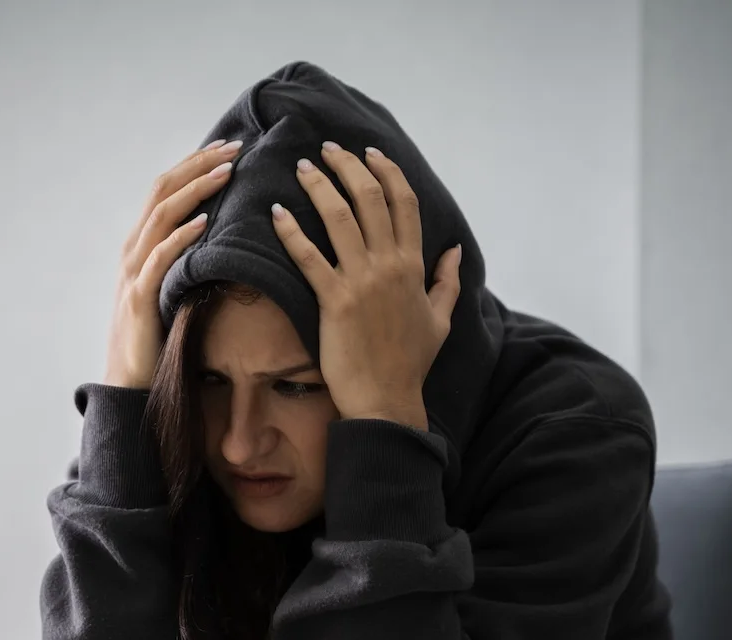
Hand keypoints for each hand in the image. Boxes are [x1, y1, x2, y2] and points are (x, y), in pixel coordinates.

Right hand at [103, 137, 243, 388]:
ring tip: (227, 172)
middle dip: (198, 165)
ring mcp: (133, 273)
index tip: (226, 148)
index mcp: (140, 246)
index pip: (164, 190)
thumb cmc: (155, 340)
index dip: (193, 165)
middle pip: (162, 191)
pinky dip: (182, 236)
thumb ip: (185, 263)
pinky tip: (205, 222)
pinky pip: (160, 259)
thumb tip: (218, 239)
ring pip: (161, 216)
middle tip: (235, 147)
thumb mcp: (171, 291)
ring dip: (196, 190)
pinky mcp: (140, 298)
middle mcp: (132, 251)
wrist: (128, 384)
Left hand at [270, 141, 462, 422]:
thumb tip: (455, 252)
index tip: (369, 153)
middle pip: (369, 198)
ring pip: (339, 218)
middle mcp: (389, 266)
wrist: (386, 399)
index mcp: (414, 265)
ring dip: (319, 186)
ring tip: (303, 168)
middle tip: (327, 149)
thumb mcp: (440, 319)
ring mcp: (361, 282)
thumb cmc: (411, 362)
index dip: (386, 171)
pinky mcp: (334, 301)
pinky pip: (308, 257)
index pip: (404, 202)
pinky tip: (276, 213)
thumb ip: (447, 281)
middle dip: (347, 166)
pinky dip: (290, 231)